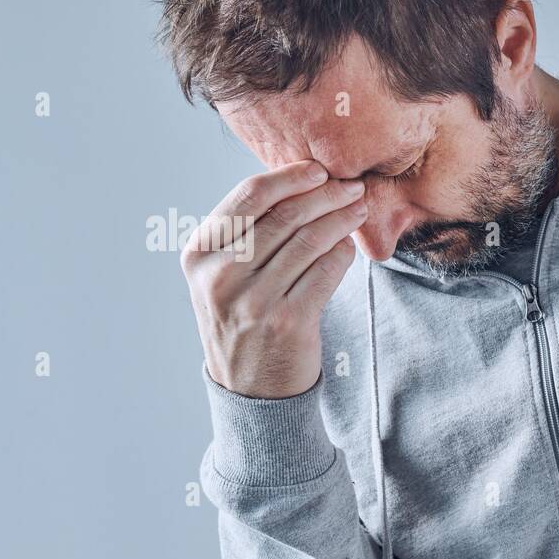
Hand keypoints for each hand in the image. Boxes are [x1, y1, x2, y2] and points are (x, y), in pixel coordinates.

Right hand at [180, 160, 368, 397]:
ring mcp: (254, 300)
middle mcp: (221, 276)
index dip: (289, 176)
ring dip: (341, 218)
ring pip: (310, 240)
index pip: (248, 197)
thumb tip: (299, 183)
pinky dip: (343, 252)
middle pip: (284, 215)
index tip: (318, 169)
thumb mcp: (222, 276)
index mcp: (199, 254)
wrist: (249, 389)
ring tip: (359, 208)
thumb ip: (245, 234)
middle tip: (352, 186)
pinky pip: (327, 271)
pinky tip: (350, 244)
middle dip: (325, 194)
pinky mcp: (289, 321)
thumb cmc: (241, 320)